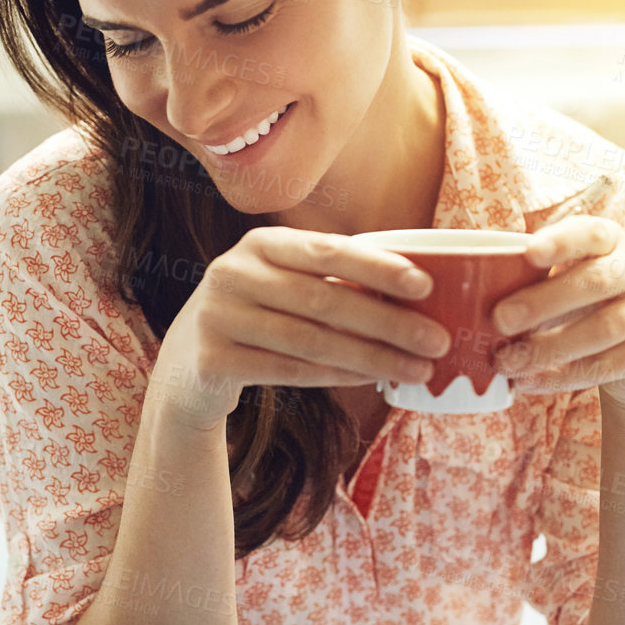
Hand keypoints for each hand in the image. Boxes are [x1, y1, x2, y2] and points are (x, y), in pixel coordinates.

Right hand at [148, 228, 453, 431]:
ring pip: (311, 339)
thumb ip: (330, 280)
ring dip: (372, 357)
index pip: (327, 250)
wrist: (186, 369)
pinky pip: (287, 370)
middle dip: (389, 323)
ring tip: (417, 370)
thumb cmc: (257, 321)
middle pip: (324, 299)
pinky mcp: (211, 359)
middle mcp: (233, 272)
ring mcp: (217, 315)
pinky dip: (335, 376)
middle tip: (437, 342)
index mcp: (259, 244)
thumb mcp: (282, 286)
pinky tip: (370, 380)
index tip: (425, 286)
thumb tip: (417, 293)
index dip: (378, 267)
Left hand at [488, 216, 624, 410]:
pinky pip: (606, 366)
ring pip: (603, 329)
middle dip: (544, 302)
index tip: (528, 253)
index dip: (561, 241)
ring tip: (506, 362)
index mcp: (612, 241)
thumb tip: (467, 295)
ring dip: (548, 347)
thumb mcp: (562, 282)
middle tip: (499, 319)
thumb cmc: (582, 307)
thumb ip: (529, 278)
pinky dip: (562, 376)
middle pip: (596, 282)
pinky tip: (528, 382)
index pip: (591, 232)